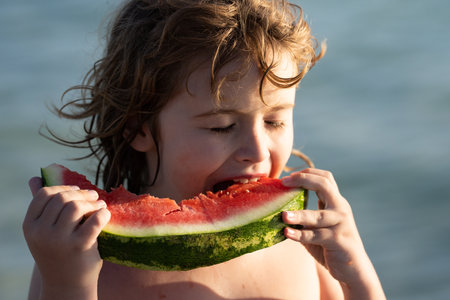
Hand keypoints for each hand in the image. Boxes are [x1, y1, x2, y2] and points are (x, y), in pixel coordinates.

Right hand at [23, 177, 110, 295]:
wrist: (67, 284)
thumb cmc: (58, 252)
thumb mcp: (43, 231)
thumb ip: (41, 205)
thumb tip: (35, 177)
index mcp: (29, 225)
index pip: (44, 194)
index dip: (63, 187)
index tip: (76, 190)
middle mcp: (40, 232)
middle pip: (63, 198)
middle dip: (81, 193)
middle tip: (94, 196)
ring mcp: (59, 240)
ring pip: (76, 206)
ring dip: (92, 202)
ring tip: (100, 205)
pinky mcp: (79, 247)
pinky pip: (95, 220)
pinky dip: (103, 213)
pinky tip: (105, 213)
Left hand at [281, 168, 384, 297]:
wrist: (353, 270)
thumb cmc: (329, 246)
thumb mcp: (316, 227)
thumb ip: (302, 217)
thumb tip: (276, 210)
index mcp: (335, 202)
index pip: (325, 178)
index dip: (306, 173)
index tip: (286, 177)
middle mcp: (340, 209)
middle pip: (324, 185)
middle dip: (303, 180)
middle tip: (283, 183)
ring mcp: (341, 224)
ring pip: (318, 216)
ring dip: (299, 215)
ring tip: (283, 216)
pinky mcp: (338, 241)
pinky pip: (316, 236)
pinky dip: (300, 234)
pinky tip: (287, 233)